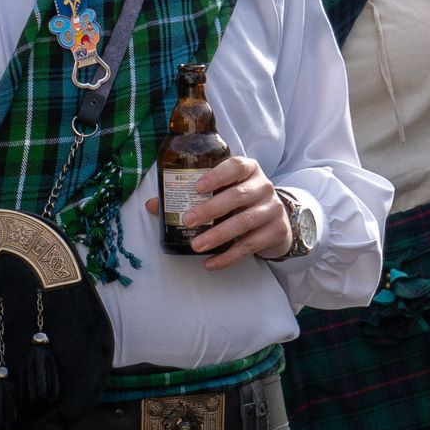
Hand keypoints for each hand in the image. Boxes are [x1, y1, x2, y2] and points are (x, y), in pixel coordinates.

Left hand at [170, 154, 292, 269]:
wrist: (276, 221)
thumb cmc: (240, 202)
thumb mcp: (222, 193)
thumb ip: (190, 195)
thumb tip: (153, 205)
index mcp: (248, 170)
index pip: (236, 166)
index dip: (217, 175)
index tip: (197, 187)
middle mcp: (263, 186)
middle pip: (238, 196)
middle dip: (210, 209)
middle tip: (188, 220)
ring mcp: (272, 209)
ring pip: (245, 221)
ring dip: (218, 235)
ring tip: (196, 245)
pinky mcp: (276, 231)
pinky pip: (250, 246)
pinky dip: (228, 256)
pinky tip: (210, 263)